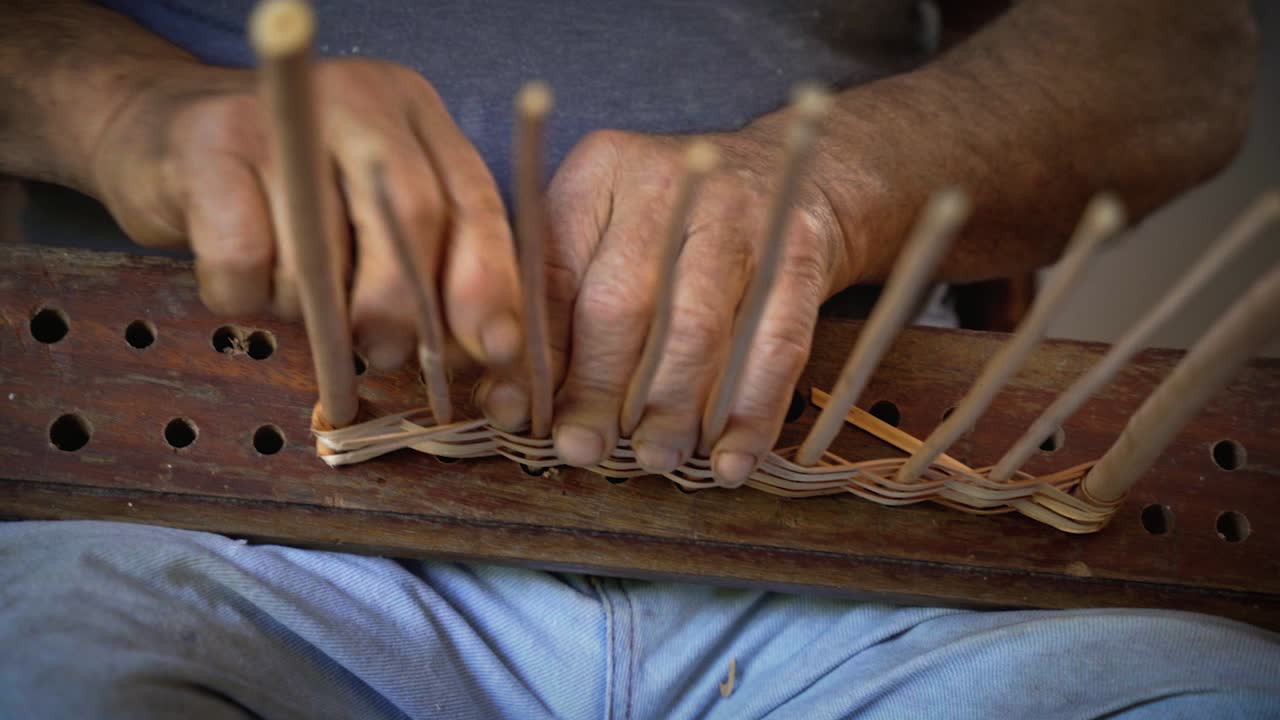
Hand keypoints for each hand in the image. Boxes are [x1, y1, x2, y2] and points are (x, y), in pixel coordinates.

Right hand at [88, 59, 521, 371]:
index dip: (489, 281)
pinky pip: (247, 264)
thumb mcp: (368, 214)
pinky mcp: (210, 146)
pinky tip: (241, 276)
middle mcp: (358, 98)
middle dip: (403, 307)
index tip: (494, 348)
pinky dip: (246, 297)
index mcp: (413, 112)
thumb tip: (486, 349)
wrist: (155, 136)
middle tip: (382, 351)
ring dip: (310, 309)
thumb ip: (429, 264)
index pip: (475, 200)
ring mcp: (282, 114)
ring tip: (289, 292)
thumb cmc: (282, 196)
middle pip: (413, 216)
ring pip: (325, 255)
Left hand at [482, 125, 856, 484]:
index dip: (536, 356)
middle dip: (600, 390)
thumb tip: (507, 406)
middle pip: (623, 302)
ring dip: (672, 409)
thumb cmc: (673, 226)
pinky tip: (730, 458)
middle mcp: (671, 184)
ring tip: (656, 456)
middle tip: (586, 448)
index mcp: (601, 175)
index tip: (519, 418)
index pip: (553, 275)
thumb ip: (552, 312)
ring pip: (698, 330)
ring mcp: (742, 217)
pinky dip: (750, 412)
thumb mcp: (601, 234)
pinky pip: (773, 347)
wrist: (794, 174)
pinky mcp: (800, 255)